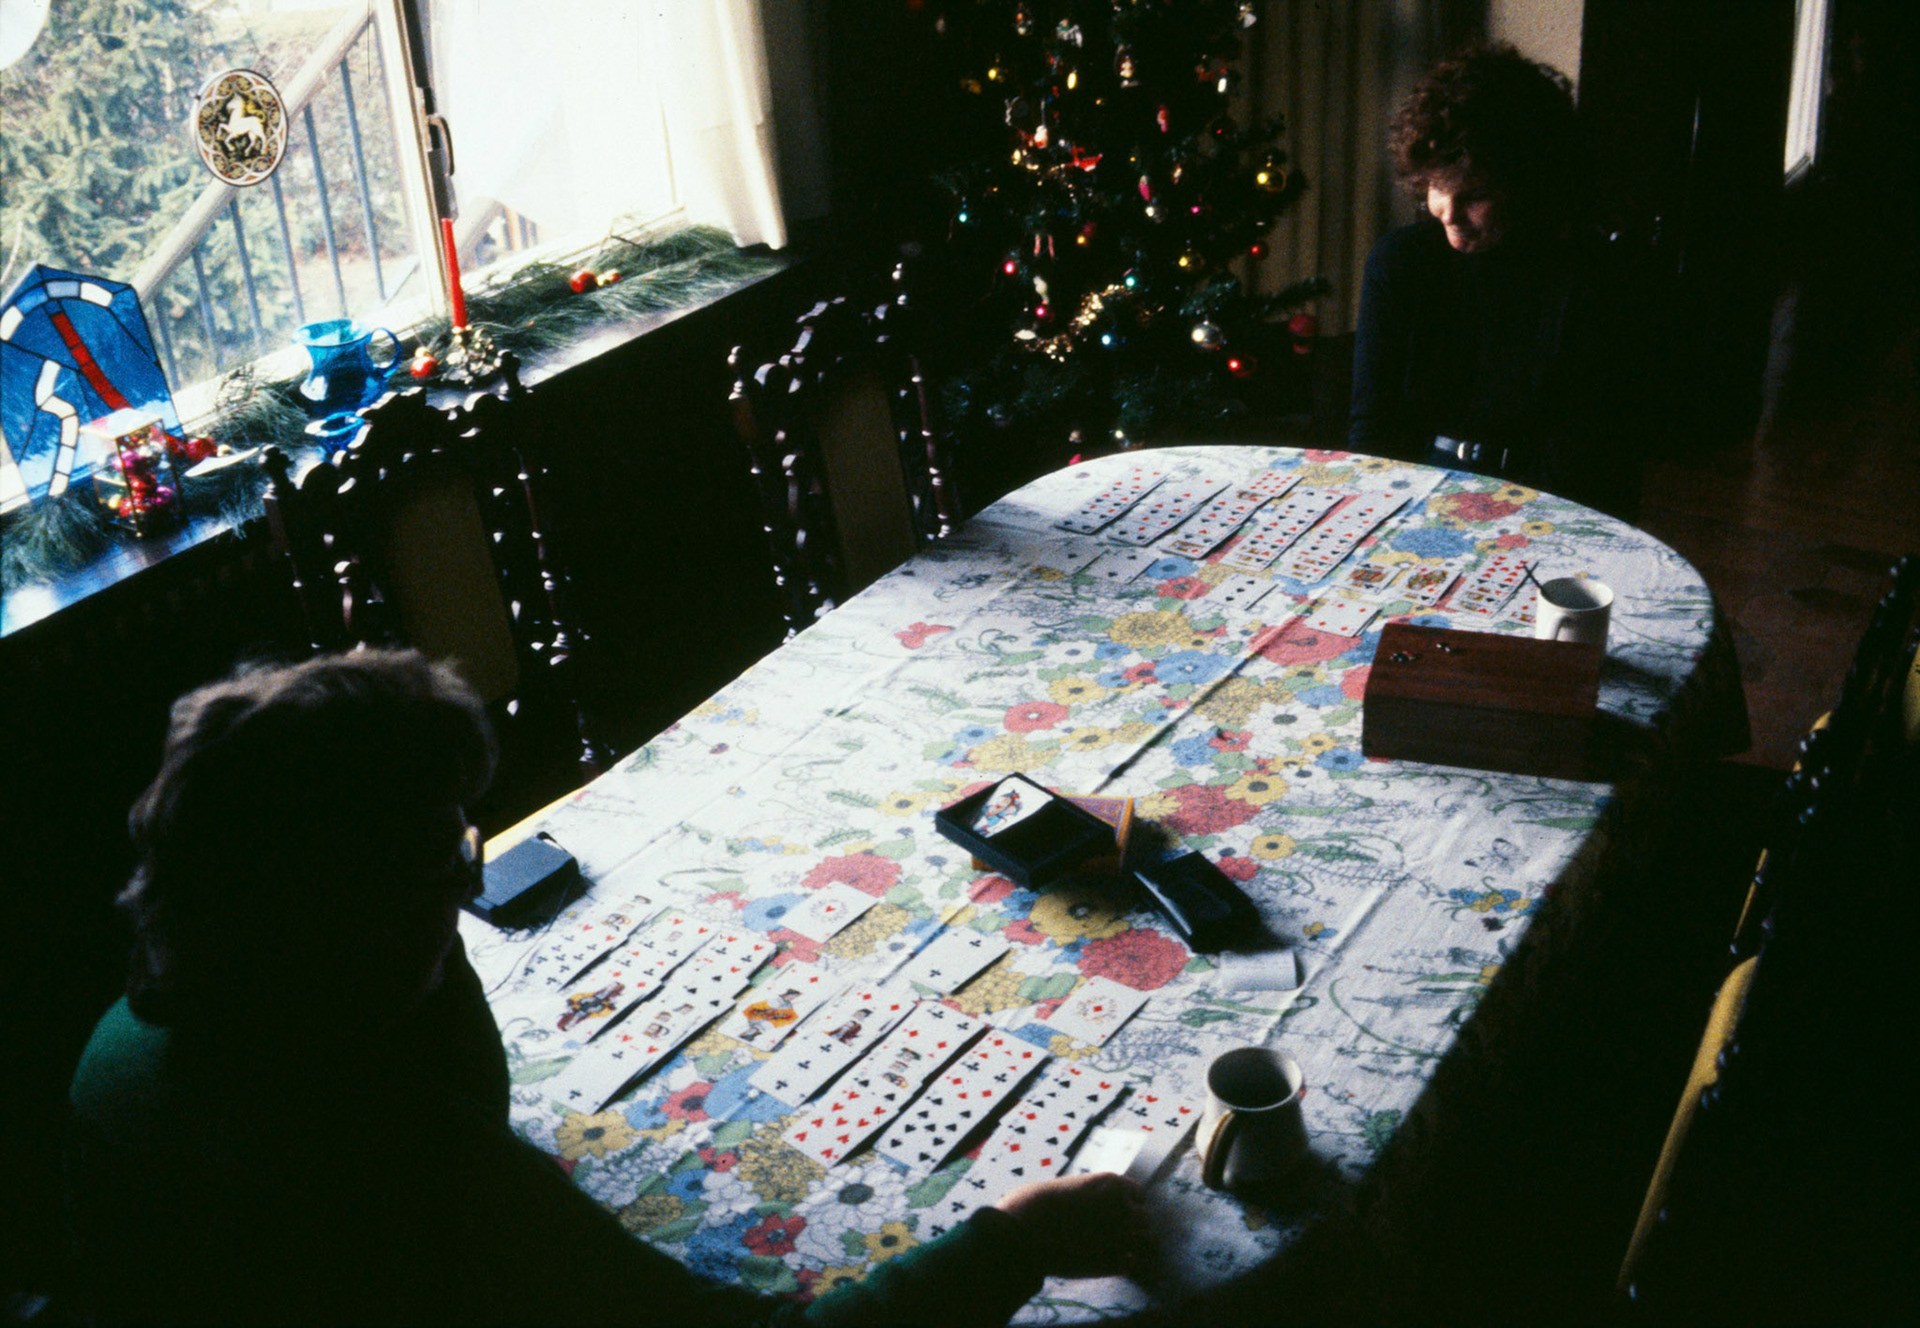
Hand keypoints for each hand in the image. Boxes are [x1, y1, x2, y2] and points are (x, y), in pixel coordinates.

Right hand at [992, 1171, 1150, 1279]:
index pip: (1139, 1195)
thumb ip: (1097, 1196)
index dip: (1128, 1205)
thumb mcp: (1074, 1188)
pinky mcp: (1114, 1262)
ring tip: (1118, 1249)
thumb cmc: (1041, 1204)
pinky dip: (1124, 1264)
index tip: (1116, 1214)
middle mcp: (1124, 1208)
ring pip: (1148, 1242)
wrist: (1025, 1229)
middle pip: (1146, 1219)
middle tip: (1114, 1234)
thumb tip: (1105, 1208)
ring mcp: (1122, 1235)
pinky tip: (1108, 1263)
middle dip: (1133, 1226)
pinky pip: (1132, 1263)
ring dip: (1136, 1245)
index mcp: (1114, 1185)